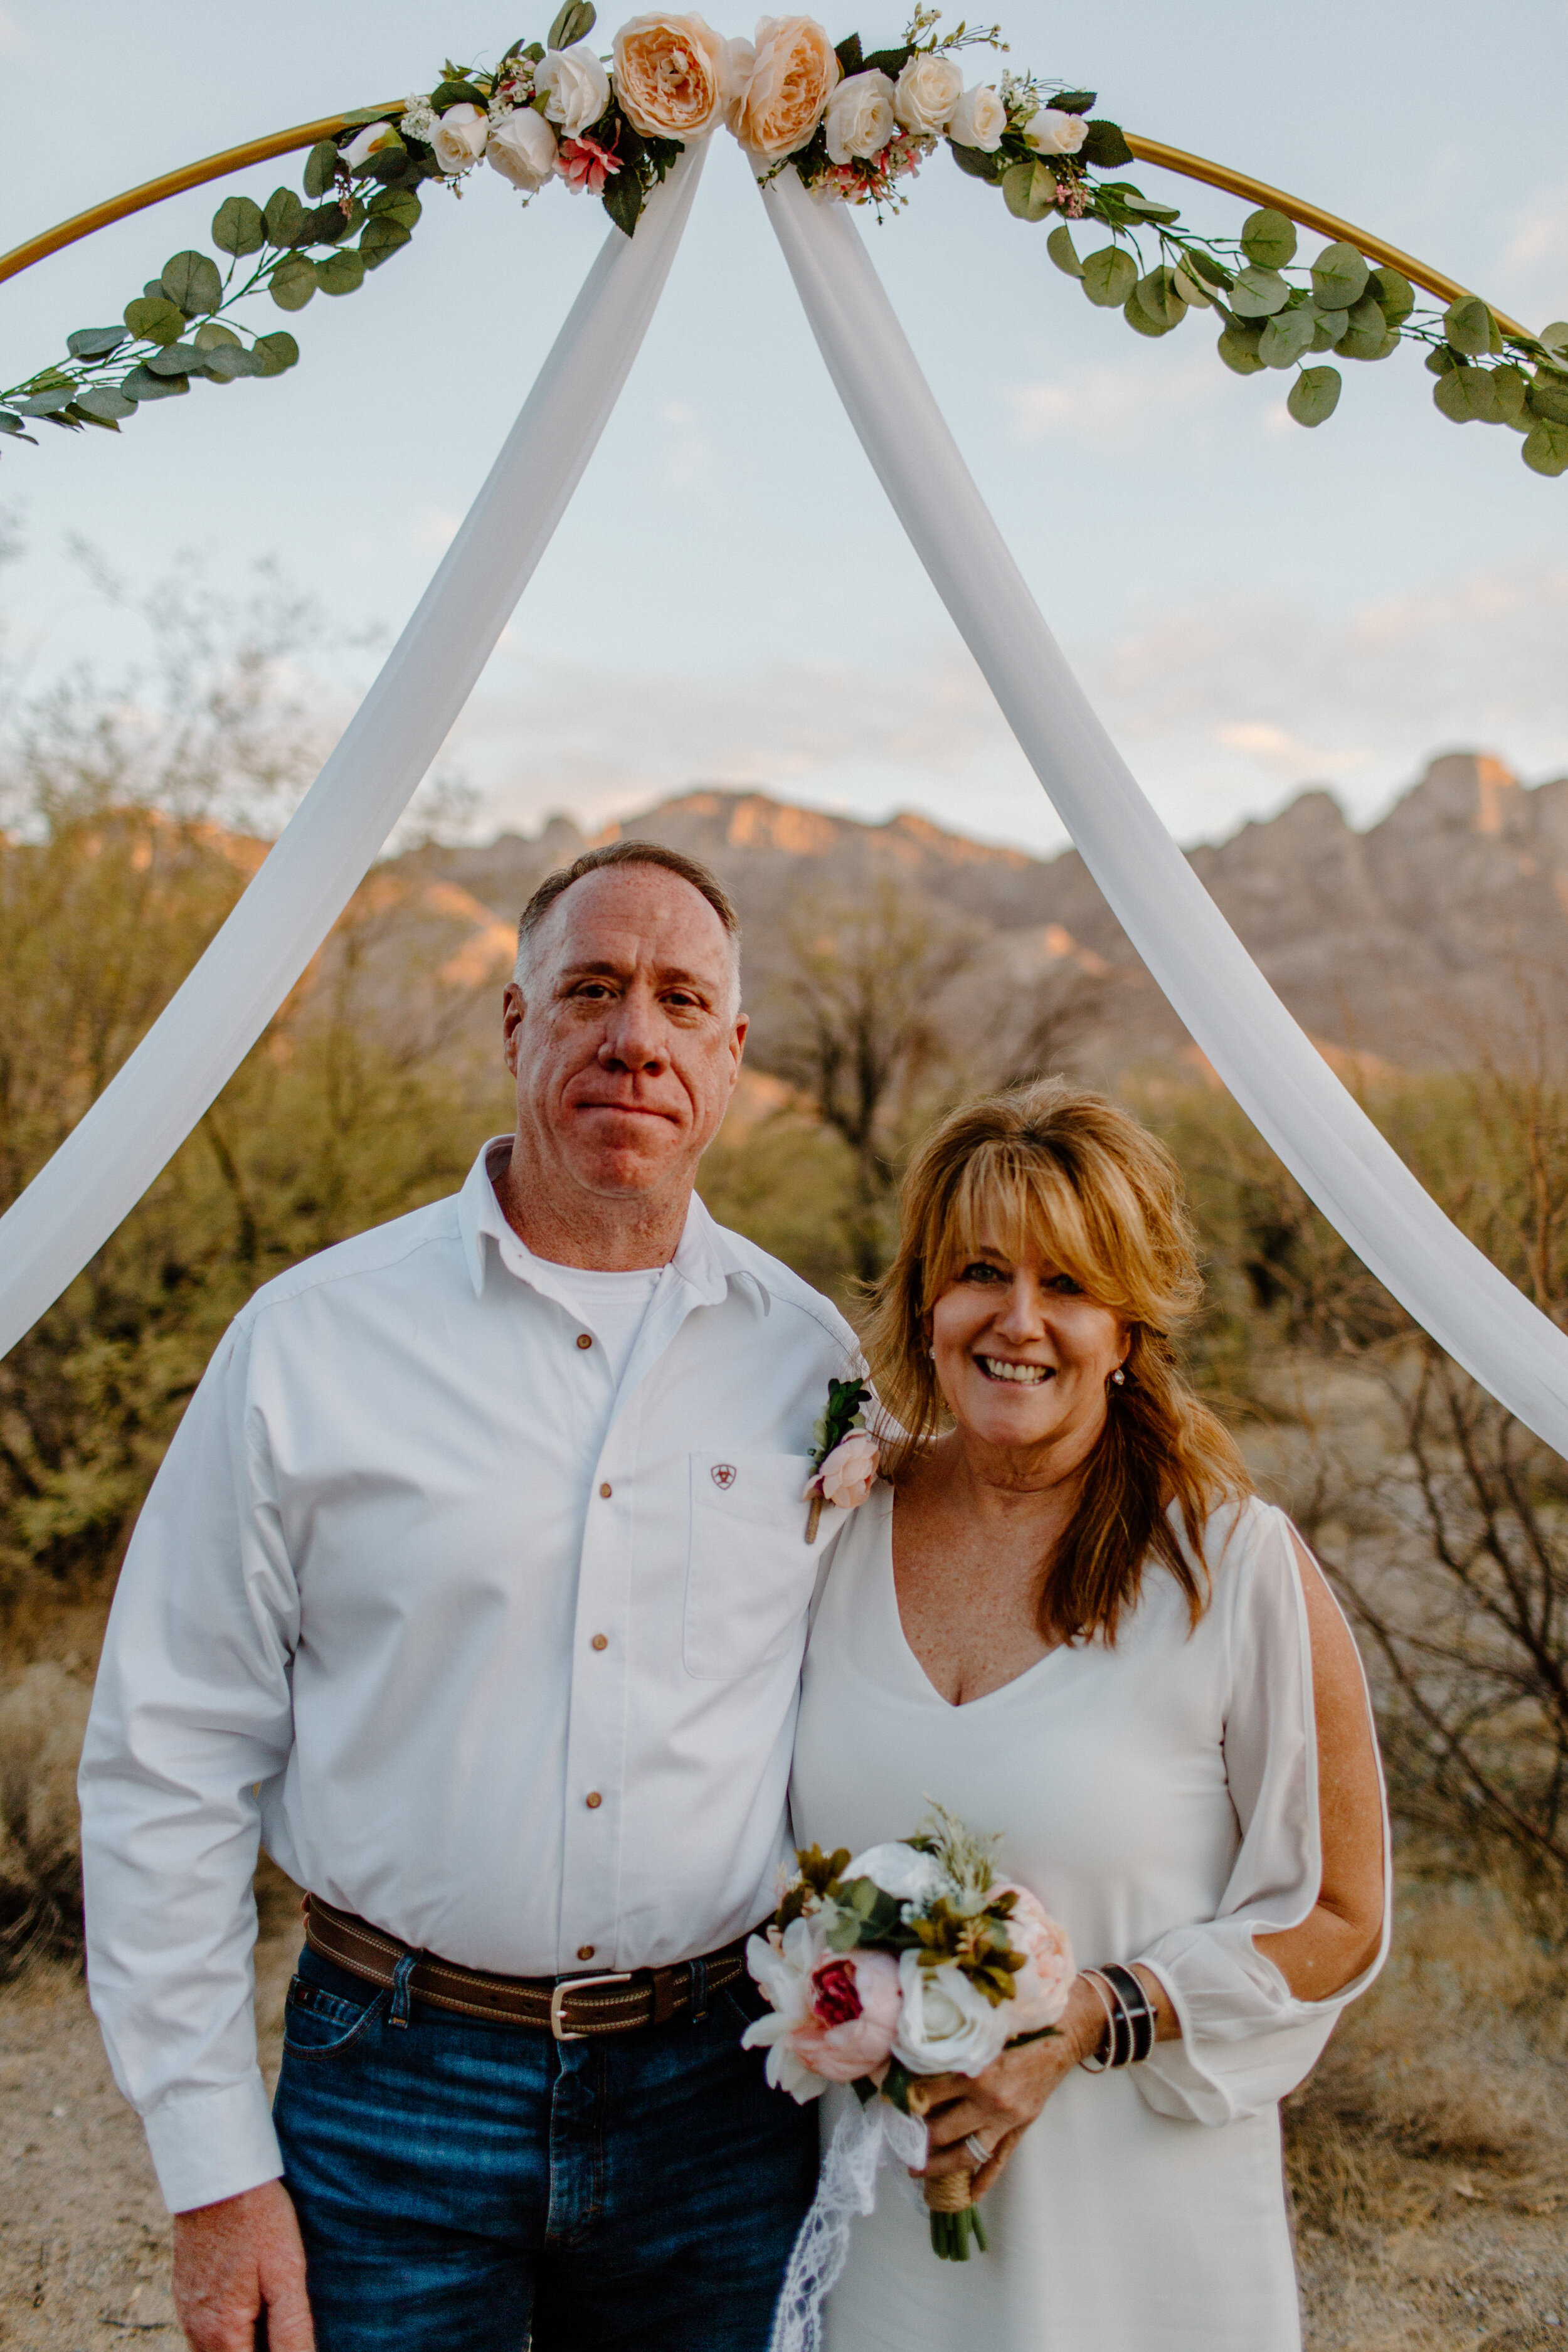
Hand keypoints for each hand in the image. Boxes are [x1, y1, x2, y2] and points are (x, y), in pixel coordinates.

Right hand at [172, 2179, 314, 2351]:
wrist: (216, 2172)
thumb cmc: (258, 2218)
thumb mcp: (287, 2273)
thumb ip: (292, 2331)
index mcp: (222, 2332)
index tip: (290, 2340)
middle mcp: (196, 2330)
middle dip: (257, 2350)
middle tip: (284, 2331)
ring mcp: (186, 2310)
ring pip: (212, 2351)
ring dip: (241, 2344)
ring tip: (269, 2318)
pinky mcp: (183, 2291)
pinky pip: (202, 2330)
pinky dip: (227, 2332)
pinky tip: (250, 2307)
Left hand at [915, 1975, 1106, 2198]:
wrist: (1062, 2035)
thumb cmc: (1018, 2024)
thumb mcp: (981, 2029)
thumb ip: (952, 2044)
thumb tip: (913, 2052)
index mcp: (976, 2071)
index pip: (930, 2093)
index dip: (907, 2099)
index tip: (891, 2102)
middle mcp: (990, 2100)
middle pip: (942, 2130)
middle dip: (918, 2139)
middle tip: (900, 2140)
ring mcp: (1007, 2120)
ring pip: (966, 2155)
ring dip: (938, 2167)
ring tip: (917, 2171)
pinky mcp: (1020, 2129)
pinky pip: (999, 2162)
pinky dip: (983, 2181)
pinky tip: (968, 2195)